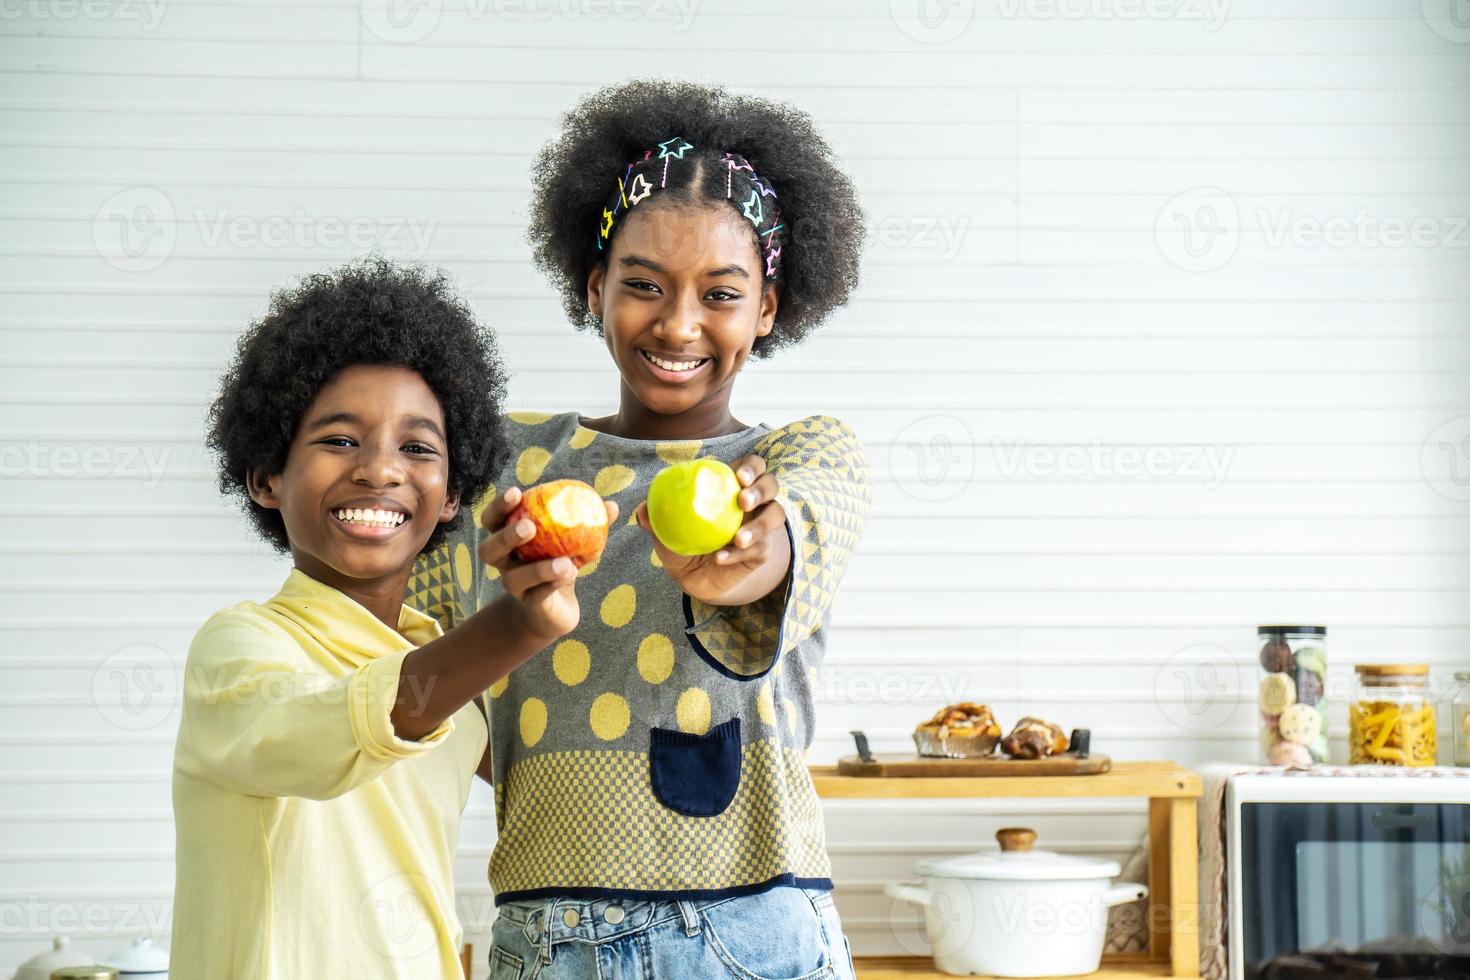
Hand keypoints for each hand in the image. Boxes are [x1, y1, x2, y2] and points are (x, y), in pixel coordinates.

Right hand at [478, 486, 618, 641]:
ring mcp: (515, 587)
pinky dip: (553, 584)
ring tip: (565, 562)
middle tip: (529, 527)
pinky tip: (571, 574)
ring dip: (538, 569)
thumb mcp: (573, 542)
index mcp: (509, 540)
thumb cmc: (559, 564)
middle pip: (488, 550)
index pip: (493, 520)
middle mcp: (505, 564)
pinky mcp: (531, 606)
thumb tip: (611, 506)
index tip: (517, 492)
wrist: (554, 611)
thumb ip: (588, 523)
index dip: (499, 506)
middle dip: (506, 536)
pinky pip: (538, 596)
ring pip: (513, 579)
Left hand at [635, 453, 788, 605]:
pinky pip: (760, 549)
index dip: (752, 467)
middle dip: (761, 489)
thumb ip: (655, 516)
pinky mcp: (762, 551)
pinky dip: (739, 553)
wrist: (693, 576)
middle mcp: (753, 502)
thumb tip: (642, 509)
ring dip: (759, 525)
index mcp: (732, 486)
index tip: (739, 476)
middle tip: (743, 500)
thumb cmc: (682, 540)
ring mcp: (761, 526)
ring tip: (738, 538)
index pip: (752, 467)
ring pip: (775, 516)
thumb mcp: (666, 528)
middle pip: (771, 485)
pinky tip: (720, 558)